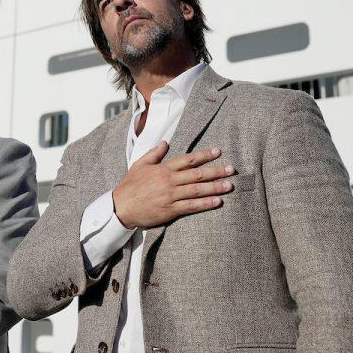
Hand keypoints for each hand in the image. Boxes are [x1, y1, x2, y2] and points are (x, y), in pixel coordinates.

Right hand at [112, 141, 234, 228]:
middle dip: (216, 171)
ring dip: (215, 187)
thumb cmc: (129, 186)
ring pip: (197, 190)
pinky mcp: (170, 210)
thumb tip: (165, 143)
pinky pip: (191, 206)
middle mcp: (169, 181)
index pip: (188, 160)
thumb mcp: (139, 165)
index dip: (204, 155)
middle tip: (232, 169)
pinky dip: (205, 204)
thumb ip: (154, 153)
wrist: (121, 207)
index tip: (218, 152)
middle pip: (197, 174)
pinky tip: (217, 201)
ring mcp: (171, 196)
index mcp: (163, 169)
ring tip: (229, 185)